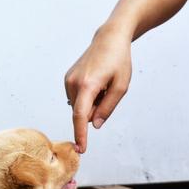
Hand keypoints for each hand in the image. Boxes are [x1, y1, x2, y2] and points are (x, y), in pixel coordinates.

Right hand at [64, 25, 132, 152]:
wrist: (109, 39)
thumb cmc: (118, 61)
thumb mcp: (121, 86)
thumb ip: (107, 108)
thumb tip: (95, 125)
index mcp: (88, 85)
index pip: (80, 116)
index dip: (81, 134)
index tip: (81, 149)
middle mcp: (73, 83)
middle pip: (82, 113)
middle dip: (95, 111)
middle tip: (108, 93)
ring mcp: (68, 81)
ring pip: (79, 107)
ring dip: (91, 103)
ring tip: (102, 84)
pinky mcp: (67, 79)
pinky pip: (77, 99)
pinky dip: (87, 97)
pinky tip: (95, 82)